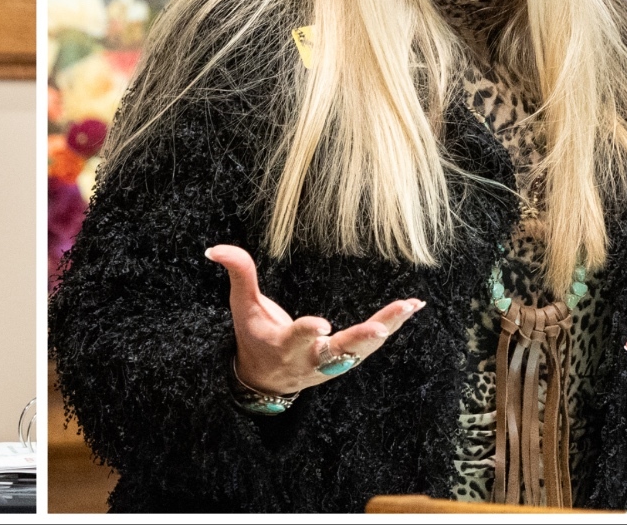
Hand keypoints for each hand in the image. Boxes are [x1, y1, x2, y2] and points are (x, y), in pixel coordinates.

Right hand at [206, 244, 424, 394]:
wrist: (266, 379)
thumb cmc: (254, 336)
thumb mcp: (241, 308)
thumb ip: (238, 275)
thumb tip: (214, 248)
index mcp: (283, 346)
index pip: (296, 339)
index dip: (307, 332)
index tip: (321, 325)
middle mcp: (311, 359)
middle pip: (339, 352)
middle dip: (360, 340)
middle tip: (379, 329)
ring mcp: (332, 363)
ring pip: (362, 350)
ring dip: (387, 328)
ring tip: (408, 305)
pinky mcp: (347, 360)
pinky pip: (373, 345)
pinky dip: (394, 325)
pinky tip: (412, 306)